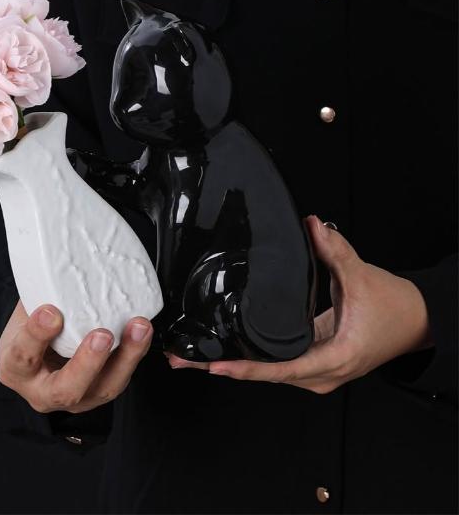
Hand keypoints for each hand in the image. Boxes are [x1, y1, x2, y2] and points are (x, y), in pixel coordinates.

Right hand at [0, 301, 152, 412]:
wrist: (37, 351)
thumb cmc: (30, 327)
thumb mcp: (25, 310)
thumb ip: (39, 294)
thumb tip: (57, 259)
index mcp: (15, 369)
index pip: (22, 356)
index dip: (36, 335)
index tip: (50, 311)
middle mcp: (43, 391)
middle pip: (65, 389)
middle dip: (88, 362)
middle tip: (102, 335)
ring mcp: (77, 396)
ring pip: (103, 387)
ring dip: (126, 357)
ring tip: (138, 328)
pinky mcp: (101, 390)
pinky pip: (121, 376)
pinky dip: (135, 353)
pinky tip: (142, 332)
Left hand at [166, 215, 431, 393]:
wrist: (417, 321)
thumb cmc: (395, 309)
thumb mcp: (363, 278)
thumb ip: (336, 251)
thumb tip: (313, 226)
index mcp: (333, 359)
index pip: (281, 368)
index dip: (246, 368)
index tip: (215, 366)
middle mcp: (320, 373)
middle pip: (264, 374)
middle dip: (222, 368)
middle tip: (182, 359)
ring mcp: (315, 370)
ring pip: (267, 372)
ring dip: (230, 364)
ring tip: (192, 358)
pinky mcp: (312, 361)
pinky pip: (275, 364)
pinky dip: (247, 359)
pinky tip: (222, 351)